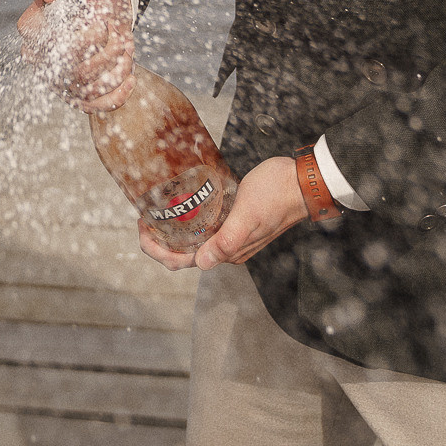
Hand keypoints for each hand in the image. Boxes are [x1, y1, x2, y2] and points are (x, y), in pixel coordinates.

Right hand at [15, 0, 134, 112]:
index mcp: (31, 29)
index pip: (56, 47)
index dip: (88, 38)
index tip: (106, 20)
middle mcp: (39, 59)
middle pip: (75, 72)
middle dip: (108, 53)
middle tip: (121, 30)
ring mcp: (57, 79)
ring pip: (89, 91)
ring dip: (117, 69)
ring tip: (127, 43)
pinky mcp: (76, 92)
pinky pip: (95, 106)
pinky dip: (116, 96)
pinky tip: (131, 77)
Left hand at [148, 157, 303, 271]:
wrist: (302, 182)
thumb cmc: (278, 195)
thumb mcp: (248, 215)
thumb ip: (227, 241)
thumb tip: (202, 263)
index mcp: (229, 252)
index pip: (183, 261)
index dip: (157, 250)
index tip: (142, 229)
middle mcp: (228, 248)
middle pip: (184, 254)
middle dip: (159, 242)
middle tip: (143, 219)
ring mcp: (231, 234)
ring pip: (193, 241)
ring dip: (171, 232)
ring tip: (154, 213)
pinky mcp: (234, 219)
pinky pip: (204, 227)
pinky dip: (187, 222)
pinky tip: (180, 206)